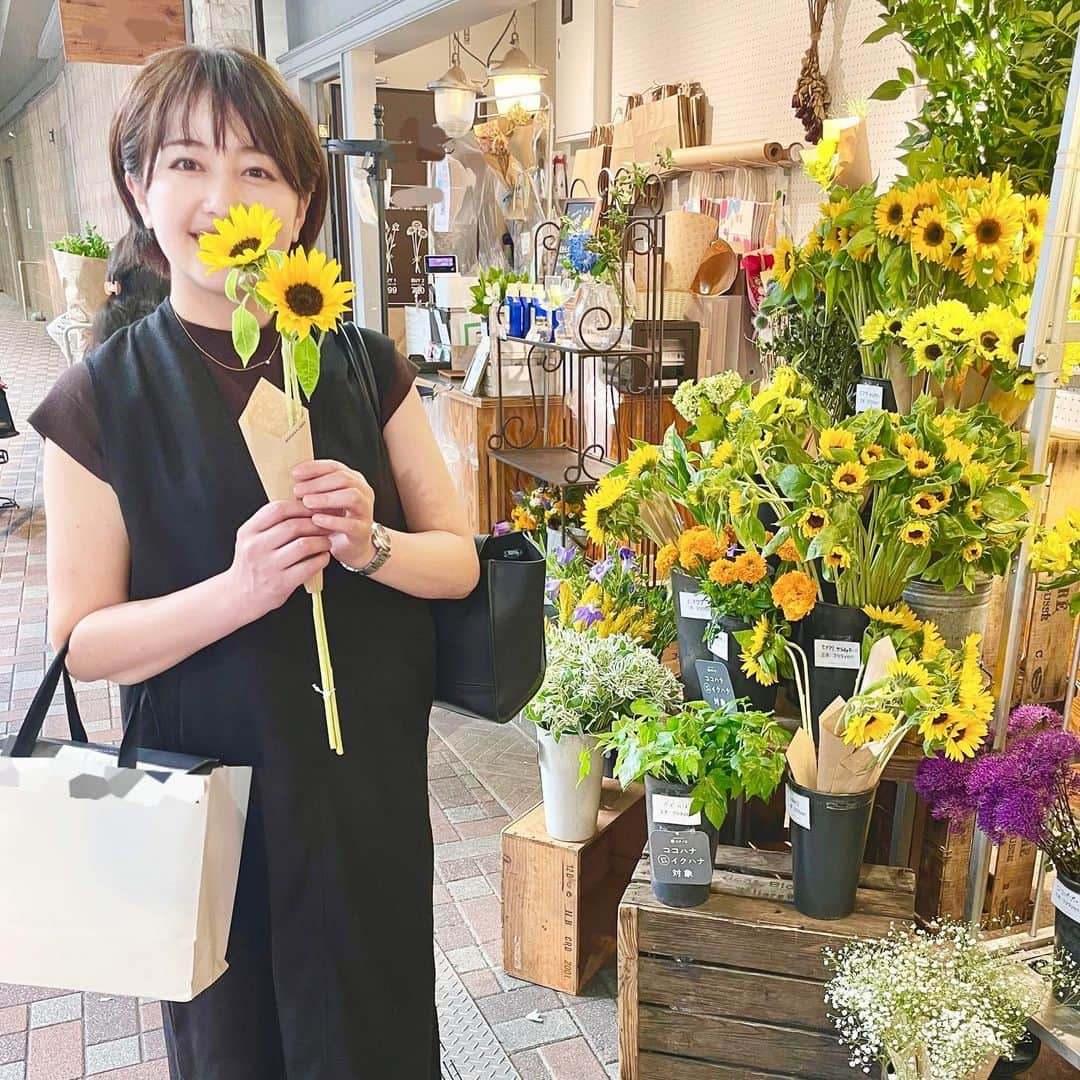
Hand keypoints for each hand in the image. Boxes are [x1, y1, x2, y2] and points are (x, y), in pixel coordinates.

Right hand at [227, 500, 330, 621]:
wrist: (241, 595)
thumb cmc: (253, 563)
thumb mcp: (252, 538)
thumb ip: (271, 523)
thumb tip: (305, 505)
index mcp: (248, 532)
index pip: (277, 509)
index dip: (300, 507)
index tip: (313, 509)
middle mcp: (256, 547)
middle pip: (293, 526)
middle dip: (315, 523)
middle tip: (326, 525)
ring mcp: (268, 566)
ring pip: (304, 545)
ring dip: (321, 541)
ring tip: (326, 542)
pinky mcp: (281, 583)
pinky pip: (309, 566)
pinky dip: (322, 559)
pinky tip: (323, 557)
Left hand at [293, 459, 375, 569]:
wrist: (349, 547)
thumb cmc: (332, 519)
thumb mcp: (322, 500)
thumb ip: (313, 488)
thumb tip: (293, 477)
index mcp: (353, 480)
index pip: (334, 467)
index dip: (314, 468)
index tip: (294, 474)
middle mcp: (363, 492)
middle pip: (344, 479)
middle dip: (318, 483)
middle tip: (297, 491)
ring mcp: (365, 511)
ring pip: (352, 497)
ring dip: (327, 498)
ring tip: (307, 503)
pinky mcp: (363, 531)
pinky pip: (350, 524)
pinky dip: (332, 520)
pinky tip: (316, 519)